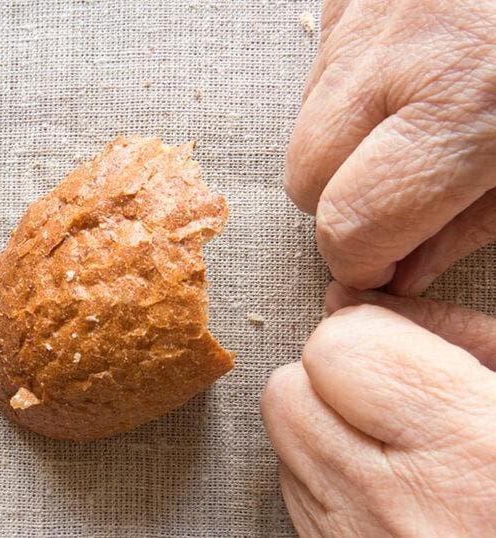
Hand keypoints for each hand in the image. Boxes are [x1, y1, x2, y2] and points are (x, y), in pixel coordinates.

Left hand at [261, 282, 495, 535]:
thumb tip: (349, 302)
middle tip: (392, 395)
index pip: (338, 349)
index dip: (366, 335)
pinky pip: (297, 497)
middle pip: (290, 395)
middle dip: (331, 379)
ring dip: (326, 426)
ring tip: (397, 443)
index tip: (397, 348)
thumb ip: (447, 331)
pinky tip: (388, 485)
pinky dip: (329, 477)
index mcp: (470, 448)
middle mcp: (400, 509)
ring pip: (285, 443)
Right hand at [284, 0, 495, 293]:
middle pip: (306, 175)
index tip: (377, 268)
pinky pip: (320, 61)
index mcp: (465, 105)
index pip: (352, 222)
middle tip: (396, 200)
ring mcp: (370, 10)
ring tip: (411, 125)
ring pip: (306, 120)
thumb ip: (475, 225)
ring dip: (344, 143)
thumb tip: (403, 271)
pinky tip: (403, 78)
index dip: (358, 263)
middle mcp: (401, 52)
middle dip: (340, 202)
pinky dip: (350, 86)